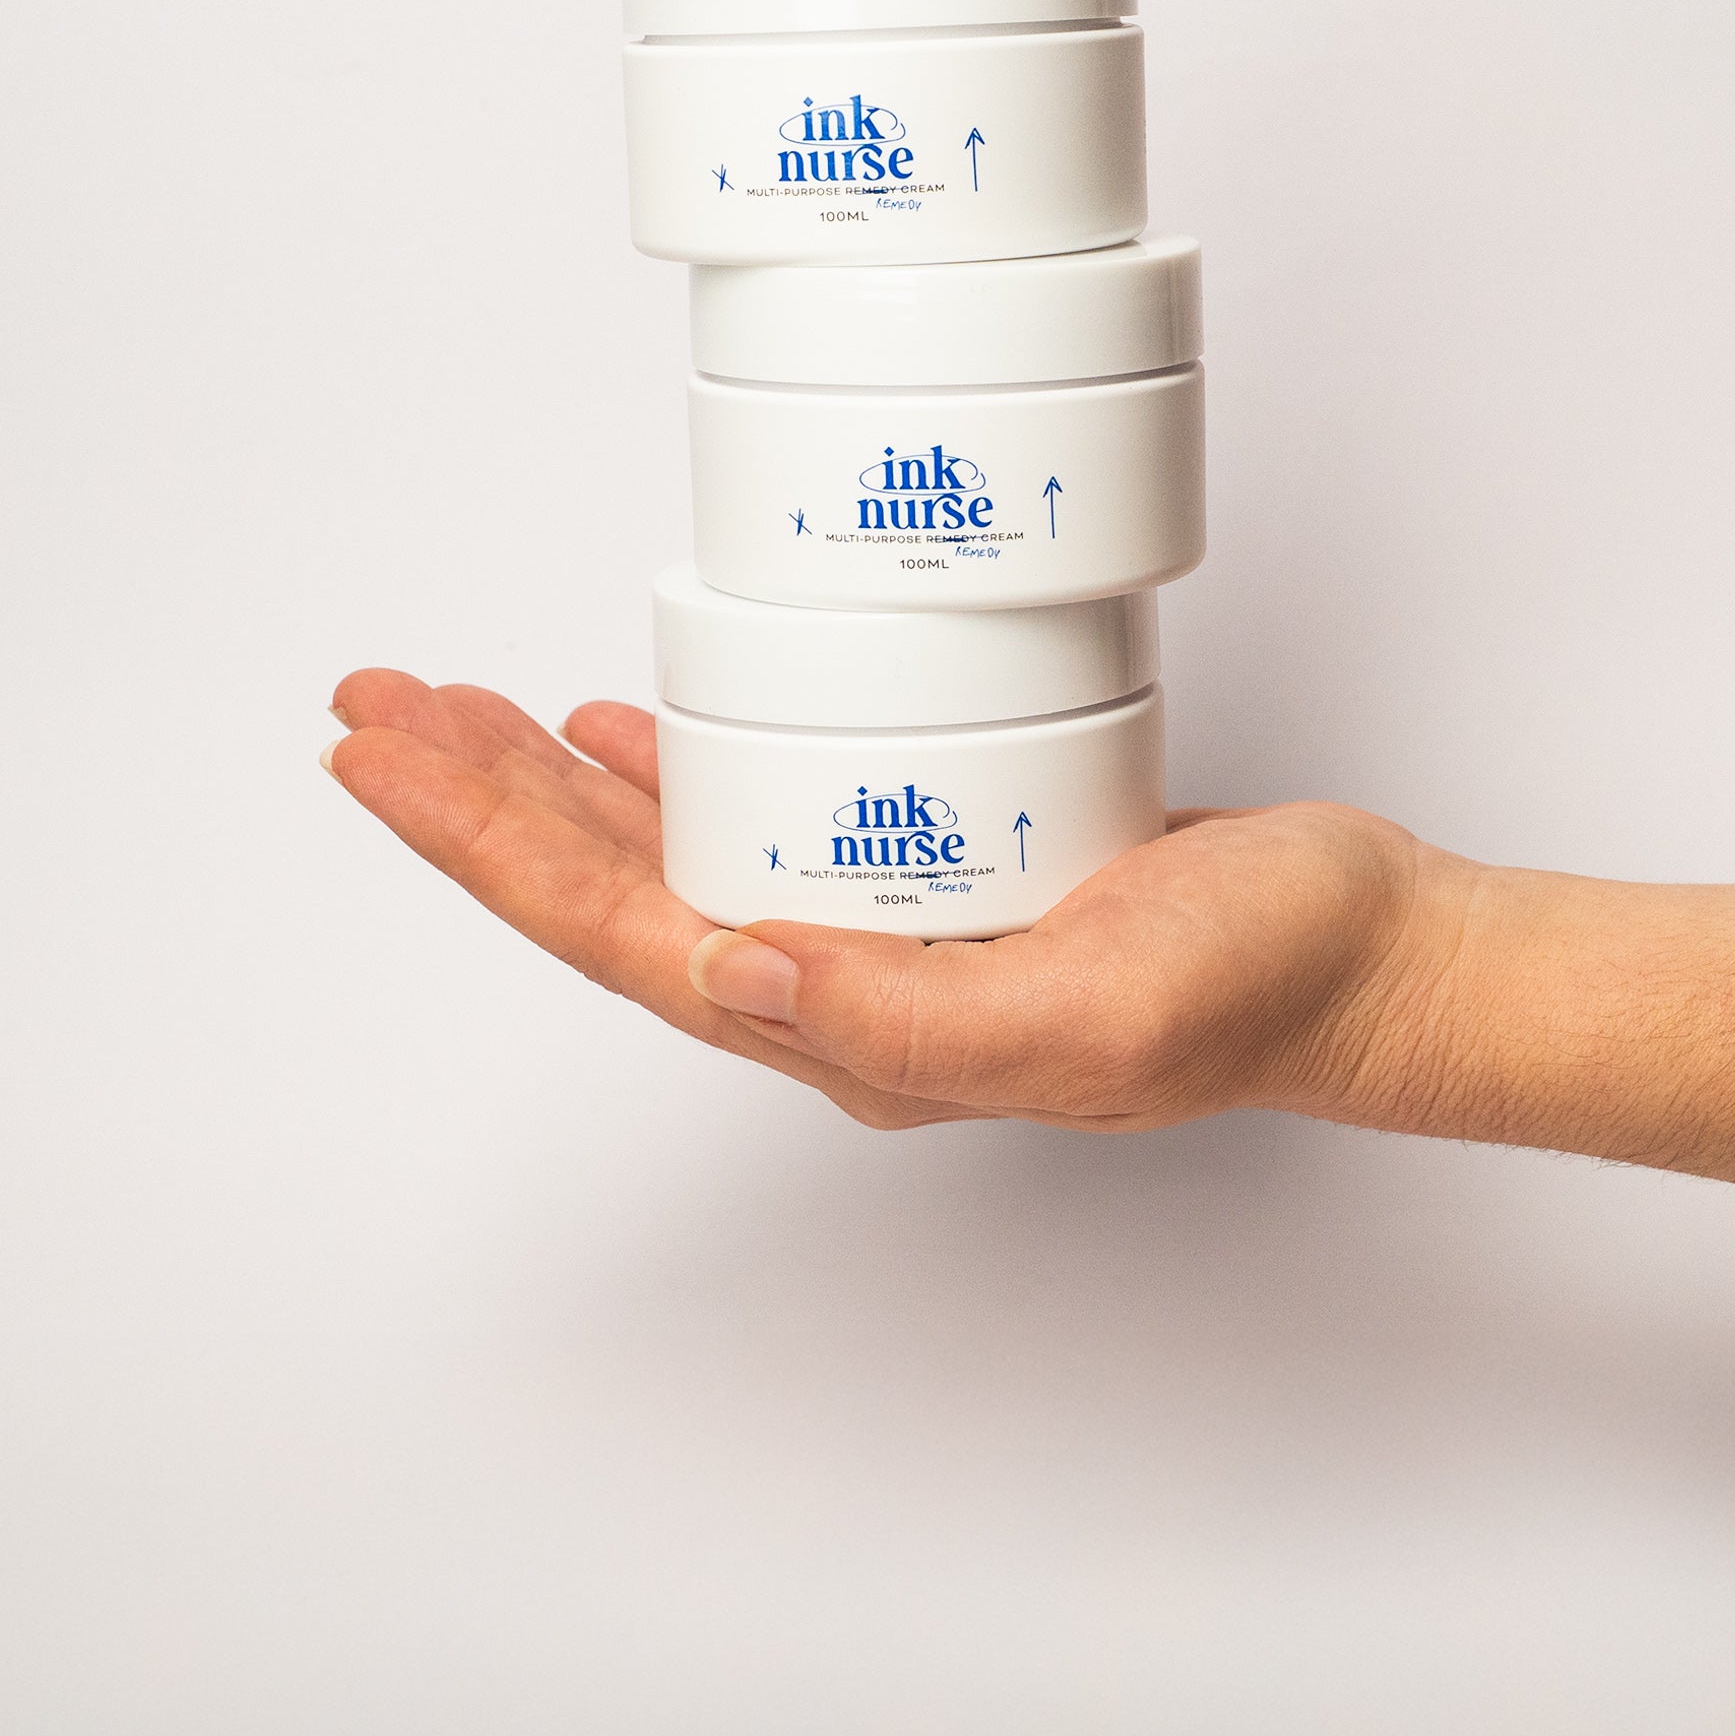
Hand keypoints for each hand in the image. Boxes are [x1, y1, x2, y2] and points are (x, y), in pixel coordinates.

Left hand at [321, 669, 1460, 1133]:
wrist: (1356, 951)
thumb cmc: (1252, 985)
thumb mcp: (1088, 1010)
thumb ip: (906, 1011)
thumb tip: (728, 974)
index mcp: (848, 1027)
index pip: (617, 935)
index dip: (485, 849)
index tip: (387, 758)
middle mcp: (838, 984)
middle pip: (607, 888)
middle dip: (477, 800)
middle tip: (378, 707)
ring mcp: (876, 922)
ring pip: (665, 850)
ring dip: (547, 782)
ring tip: (455, 711)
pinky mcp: (924, 858)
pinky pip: (758, 812)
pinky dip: (671, 768)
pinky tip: (620, 733)